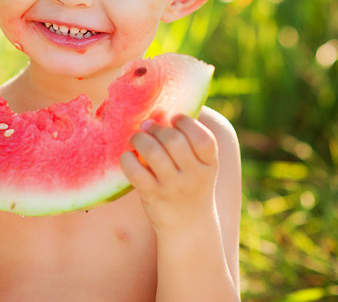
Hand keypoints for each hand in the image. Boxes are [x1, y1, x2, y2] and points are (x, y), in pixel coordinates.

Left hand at [120, 114, 218, 233]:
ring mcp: (173, 187)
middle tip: (148, 127)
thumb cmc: (191, 186)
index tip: (174, 119)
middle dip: (157, 128)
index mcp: (209, 164)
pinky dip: (128, 159)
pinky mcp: (152, 196)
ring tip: (137, 138)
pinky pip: (135, 171)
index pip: (202, 137)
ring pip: (153, 152)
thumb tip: (160, 110)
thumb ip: (188, 141)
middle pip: (174, 140)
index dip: (186, 122)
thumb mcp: (201, 165)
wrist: (188, 227)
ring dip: (140, 139)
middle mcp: (194, 175)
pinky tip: (129, 157)